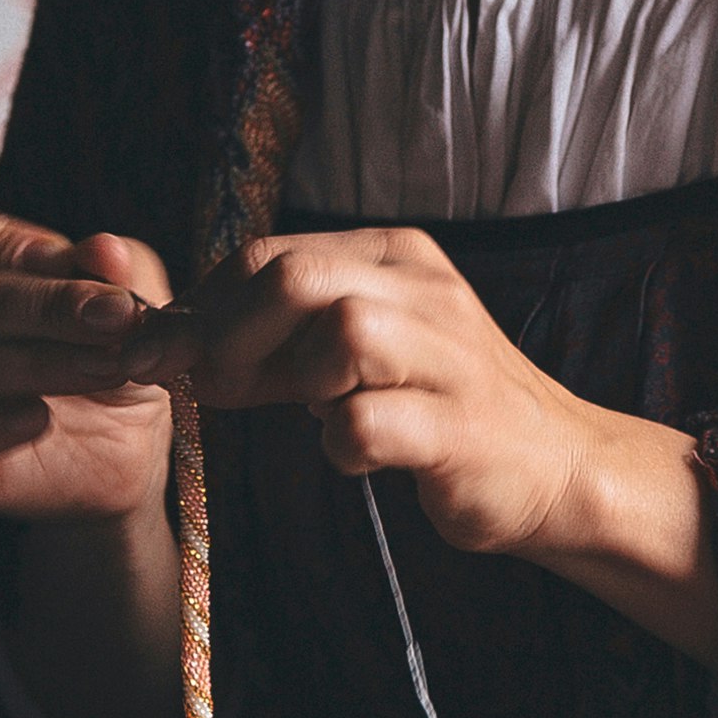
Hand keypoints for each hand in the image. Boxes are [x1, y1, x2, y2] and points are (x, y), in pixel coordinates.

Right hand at [0, 198, 172, 522]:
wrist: (123, 439)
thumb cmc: (108, 344)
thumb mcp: (128, 294)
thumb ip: (116, 269)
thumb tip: (105, 250)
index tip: (66, 259)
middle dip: (49, 308)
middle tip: (119, 318)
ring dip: (42, 364)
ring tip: (109, 367)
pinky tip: (40, 417)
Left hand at [138, 228, 614, 561]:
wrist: (553, 465)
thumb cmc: (437, 405)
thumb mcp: (360, 350)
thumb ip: (280, 339)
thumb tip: (175, 344)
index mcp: (394, 258)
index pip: (270, 253)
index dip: (201, 305)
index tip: (164, 354)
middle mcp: (424, 291)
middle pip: (295, 276)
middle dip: (225, 334)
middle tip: (203, 387)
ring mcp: (447, 357)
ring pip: (342, 332)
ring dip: (292, 381)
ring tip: (301, 412)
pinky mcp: (458, 428)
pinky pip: (368, 424)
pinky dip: (340, 445)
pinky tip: (355, 454)